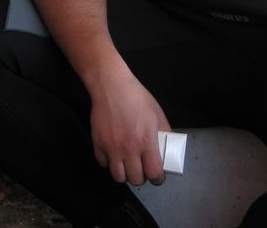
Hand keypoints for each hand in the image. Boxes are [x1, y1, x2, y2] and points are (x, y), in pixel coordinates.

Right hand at [88, 68, 169, 186]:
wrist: (111, 86)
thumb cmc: (136, 97)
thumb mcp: (157, 113)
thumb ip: (164, 132)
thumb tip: (168, 147)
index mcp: (147, 141)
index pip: (154, 173)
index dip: (158, 178)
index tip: (157, 175)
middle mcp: (129, 148)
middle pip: (136, 179)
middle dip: (142, 177)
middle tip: (142, 169)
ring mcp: (111, 147)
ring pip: (118, 176)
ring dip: (125, 174)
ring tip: (127, 165)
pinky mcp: (97, 142)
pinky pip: (103, 163)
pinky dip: (109, 162)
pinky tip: (114, 154)